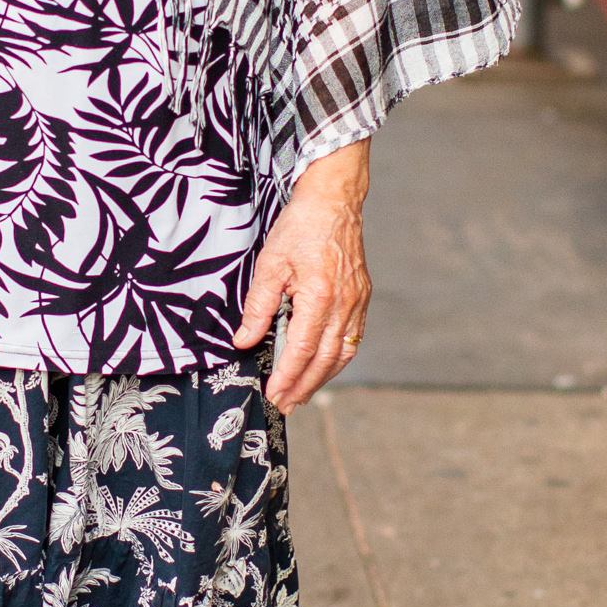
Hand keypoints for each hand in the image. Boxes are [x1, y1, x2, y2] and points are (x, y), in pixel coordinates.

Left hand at [233, 141, 370, 408]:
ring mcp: (357, 302)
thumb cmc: (301, 227)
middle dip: (303, 386)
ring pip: (343, 353)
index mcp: (320, 296)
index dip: (287, 376)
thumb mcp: (269, 264)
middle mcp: (344, 304)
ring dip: (321, 378)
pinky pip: (352, 338)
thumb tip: (245, 341)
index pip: (302, 349)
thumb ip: (258, 307)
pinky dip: (337, 358)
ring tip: (302, 395)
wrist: (334, 201)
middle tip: (285, 406)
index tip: (273, 395)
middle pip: (325, 359)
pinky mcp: (362, 297)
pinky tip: (324, 367)